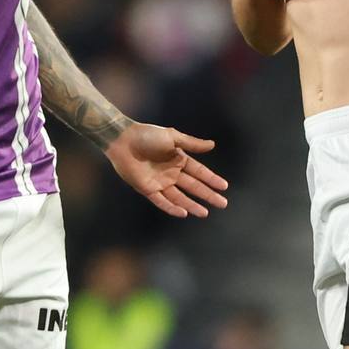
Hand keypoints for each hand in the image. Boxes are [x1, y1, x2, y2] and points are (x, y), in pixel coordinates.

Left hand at [105, 123, 229, 217]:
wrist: (123, 140)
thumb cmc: (147, 135)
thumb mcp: (172, 137)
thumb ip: (192, 143)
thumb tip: (212, 145)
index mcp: (179, 159)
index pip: (199, 172)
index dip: (211, 179)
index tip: (224, 187)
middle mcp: (171, 173)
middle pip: (193, 187)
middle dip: (208, 195)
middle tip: (223, 203)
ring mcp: (160, 182)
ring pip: (180, 197)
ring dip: (192, 205)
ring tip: (205, 213)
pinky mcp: (148, 189)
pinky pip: (162, 201)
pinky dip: (172, 208)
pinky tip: (184, 213)